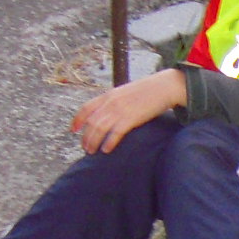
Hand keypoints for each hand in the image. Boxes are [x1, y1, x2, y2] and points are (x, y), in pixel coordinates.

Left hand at [70, 69, 185, 153]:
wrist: (165, 87)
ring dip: (93, 142)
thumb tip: (110, 112)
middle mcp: (110, 102)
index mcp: (108, 95)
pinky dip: (109, 142)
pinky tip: (106, 150)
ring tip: (92, 151)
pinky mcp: (131, 118)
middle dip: (85, 137)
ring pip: (99, 129)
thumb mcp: (126, 92)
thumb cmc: (149, 91)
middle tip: (85, 148)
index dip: (77, 120)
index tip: (73, 130)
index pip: (86, 108)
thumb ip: (116, 101)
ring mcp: (120, 110)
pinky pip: (115, 133)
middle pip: (91, 122)